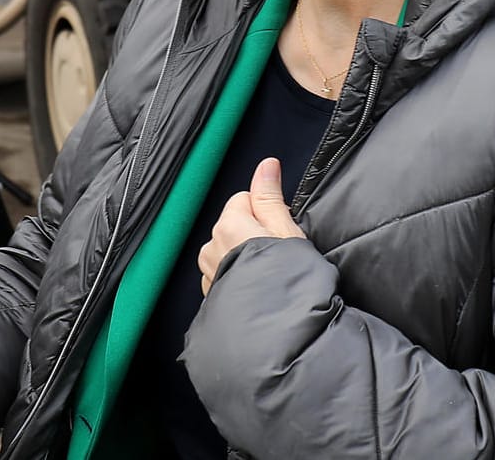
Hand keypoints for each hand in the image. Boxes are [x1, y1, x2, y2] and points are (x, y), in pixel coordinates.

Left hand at [198, 157, 305, 295]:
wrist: (274, 330)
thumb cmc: (285, 280)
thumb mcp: (286, 232)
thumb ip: (270, 197)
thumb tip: (266, 165)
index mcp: (229, 224)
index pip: (244, 199)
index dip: (267, 213)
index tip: (281, 231)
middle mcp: (211, 245)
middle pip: (235, 224)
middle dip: (255, 235)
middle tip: (278, 256)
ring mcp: (208, 270)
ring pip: (228, 250)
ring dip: (245, 257)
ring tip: (268, 276)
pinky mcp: (211, 292)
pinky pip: (225, 273)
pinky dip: (239, 276)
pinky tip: (257, 289)